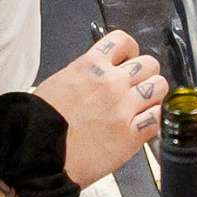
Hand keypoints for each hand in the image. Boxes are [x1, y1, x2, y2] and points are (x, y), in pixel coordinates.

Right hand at [34, 30, 166, 182]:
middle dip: (144, 74)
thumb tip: (99, 74)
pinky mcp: (131, 135)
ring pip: (160, 87)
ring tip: (142, 106)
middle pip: (149, 64)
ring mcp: (124, 108)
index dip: (129, 51)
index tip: (128, 60)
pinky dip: (153, 120)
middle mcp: (112, 82)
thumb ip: (85, 75)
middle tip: (135, 87)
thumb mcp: (58, 83)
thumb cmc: (39, 123)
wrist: (36, 156)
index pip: (124, 41)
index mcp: (91, 66)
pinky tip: (142, 125)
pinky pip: (157, 118)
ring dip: (153, 95)